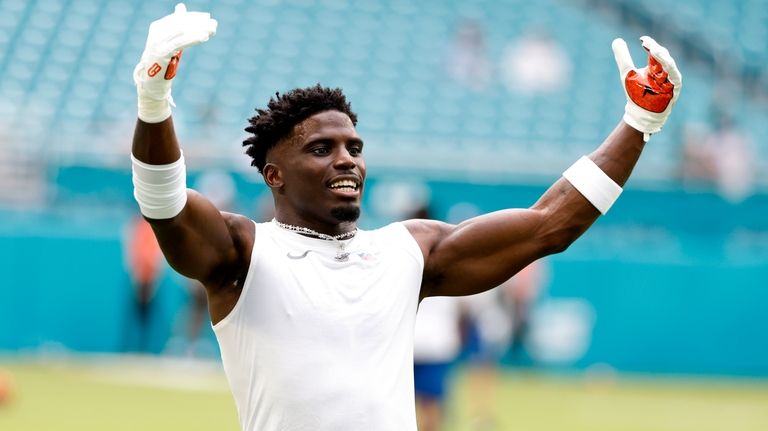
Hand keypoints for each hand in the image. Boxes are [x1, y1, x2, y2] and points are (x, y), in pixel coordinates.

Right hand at [133, 3, 217, 121]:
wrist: (151, 82)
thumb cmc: (162, 61)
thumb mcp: (170, 41)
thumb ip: (176, 25)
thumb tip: (181, 7)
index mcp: (158, 26)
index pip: (179, 18)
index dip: (195, 17)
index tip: (210, 19)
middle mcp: (156, 32)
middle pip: (181, 23)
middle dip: (199, 23)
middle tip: (214, 24)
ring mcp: (157, 42)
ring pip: (181, 31)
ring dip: (199, 29)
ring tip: (212, 30)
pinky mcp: (162, 52)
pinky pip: (180, 42)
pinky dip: (193, 38)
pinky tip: (204, 37)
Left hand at [612, 36, 681, 139]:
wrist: (640, 113)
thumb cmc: (635, 94)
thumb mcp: (627, 73)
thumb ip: (623, 57)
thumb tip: (616, 40)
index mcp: (656, 66)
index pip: (655, 51)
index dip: (650, 44)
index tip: (642, 40)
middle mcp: (665, 71)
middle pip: (664, 56)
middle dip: (656, 49)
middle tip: (646, 43)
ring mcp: (671, 79)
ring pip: (670, 64)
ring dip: (663, 57)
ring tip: (654, 50)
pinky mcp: (674, 89)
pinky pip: (675, 77)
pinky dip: (670, 69)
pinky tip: (665, 64)